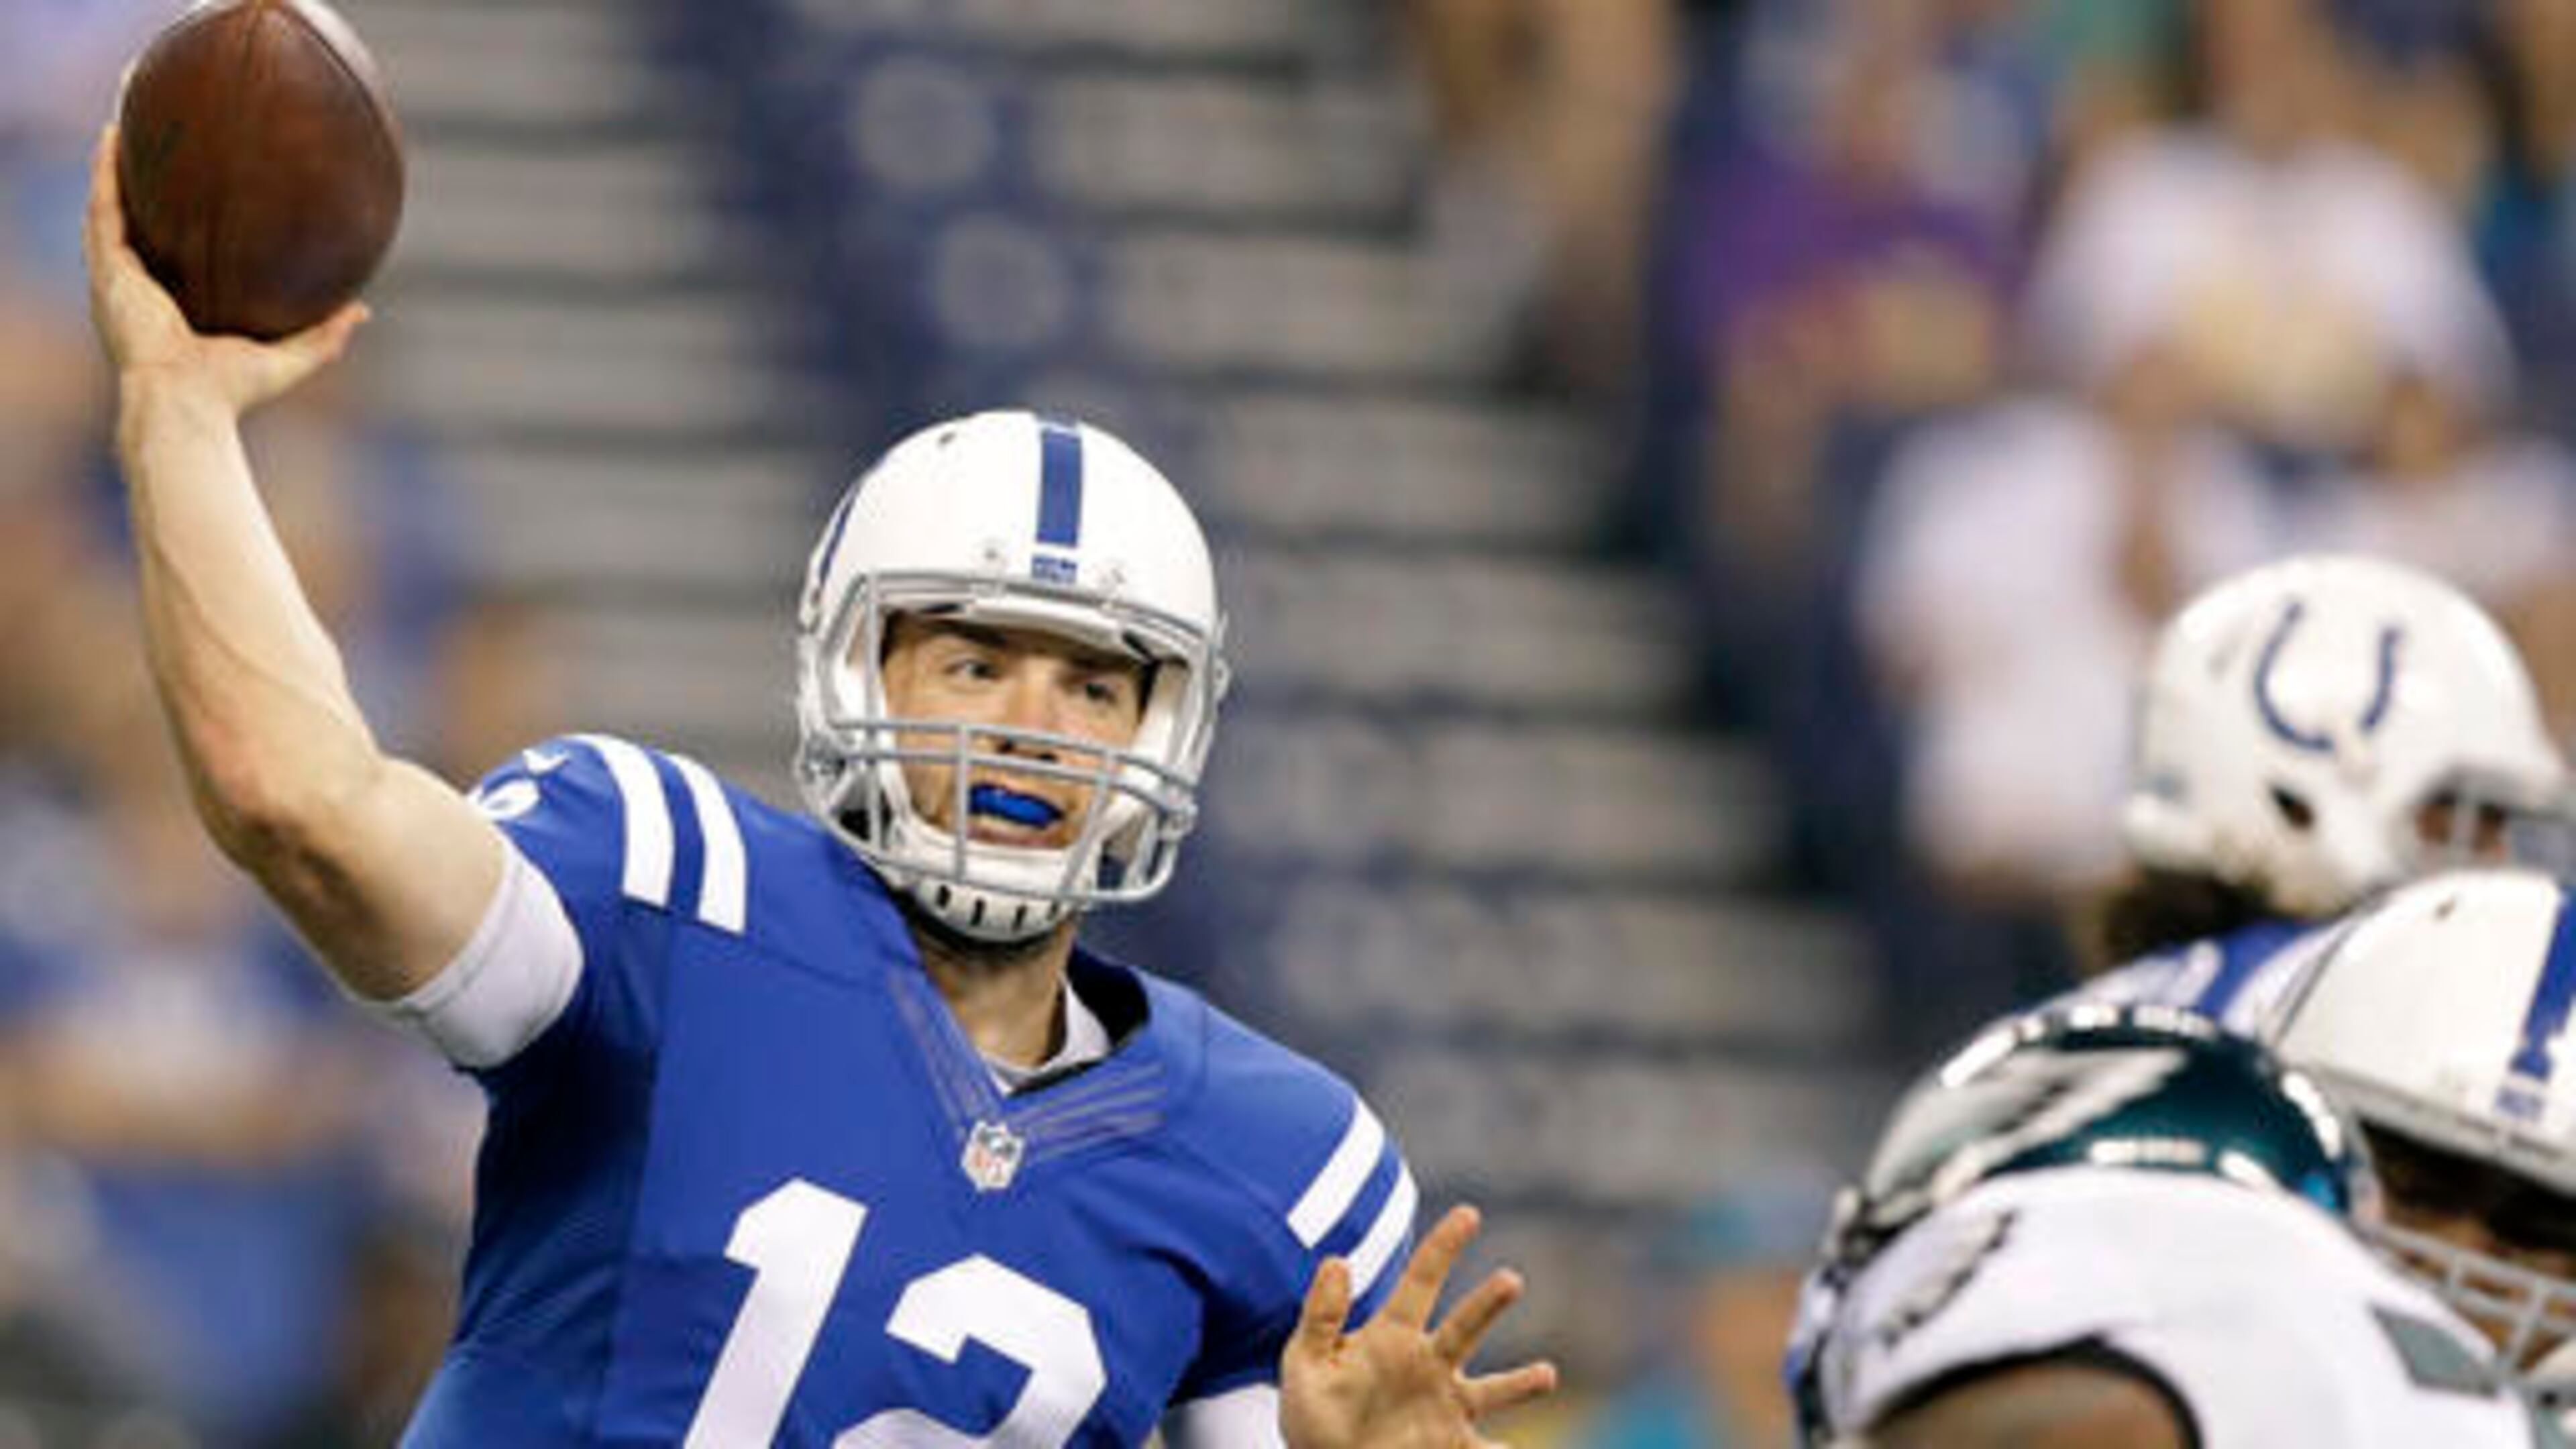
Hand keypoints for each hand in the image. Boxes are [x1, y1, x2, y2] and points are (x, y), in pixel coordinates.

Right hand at [83, 123, 366, 413]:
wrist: (189, 407)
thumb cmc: (233, 393)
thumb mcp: (289, 357)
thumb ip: (324, 335)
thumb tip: (363, 309)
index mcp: (174, 305)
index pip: (173, 251)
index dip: (179, 219)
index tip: (200, 186)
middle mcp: (139, 288)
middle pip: (138, 222)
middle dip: (143, 182)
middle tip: (161, 140)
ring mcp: (119, 278)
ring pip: (111, 206)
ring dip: (116, 164)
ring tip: (127, 120)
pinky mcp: (108, 272)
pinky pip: (103, 209)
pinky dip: (105, 172)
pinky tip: (113, 135)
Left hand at [1280, 1205, 1559, 1448]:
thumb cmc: (1314, 1411)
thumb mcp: (1305, 1363)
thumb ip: (1321, 1316)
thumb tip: (1336, 1261)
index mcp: (1393, 1335)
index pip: (1422, 1279)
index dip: (1444, 1246)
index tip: (1469, 1213)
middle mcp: (1429, 1364)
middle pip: (1465, 1327)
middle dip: (1487, 1305)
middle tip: (1510, 1280)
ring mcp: (1446, 1405)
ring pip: (1491, 1390)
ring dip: (1518, 1384)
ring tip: (1546, 1376)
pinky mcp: (1452, 1444)